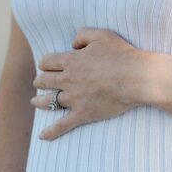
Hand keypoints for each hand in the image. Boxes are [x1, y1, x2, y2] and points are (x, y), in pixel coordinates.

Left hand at [32, 28, 152, 138]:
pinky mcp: (83, 114)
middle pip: (43, 81)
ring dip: (39, 101)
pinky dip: (51, 131)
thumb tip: (72, 44)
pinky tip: (43, 136)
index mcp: (71, 61)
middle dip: (40, 81)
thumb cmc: (121, 54)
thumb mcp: (101, 35)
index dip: (45, 63)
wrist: (136, 77)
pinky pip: (62, 125)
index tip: (47, 66)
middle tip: (41, 82)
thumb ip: (82, 35)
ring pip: (47, 101)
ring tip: (35, 102)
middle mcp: (68, 80)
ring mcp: (74, 99)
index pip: (46, 62)